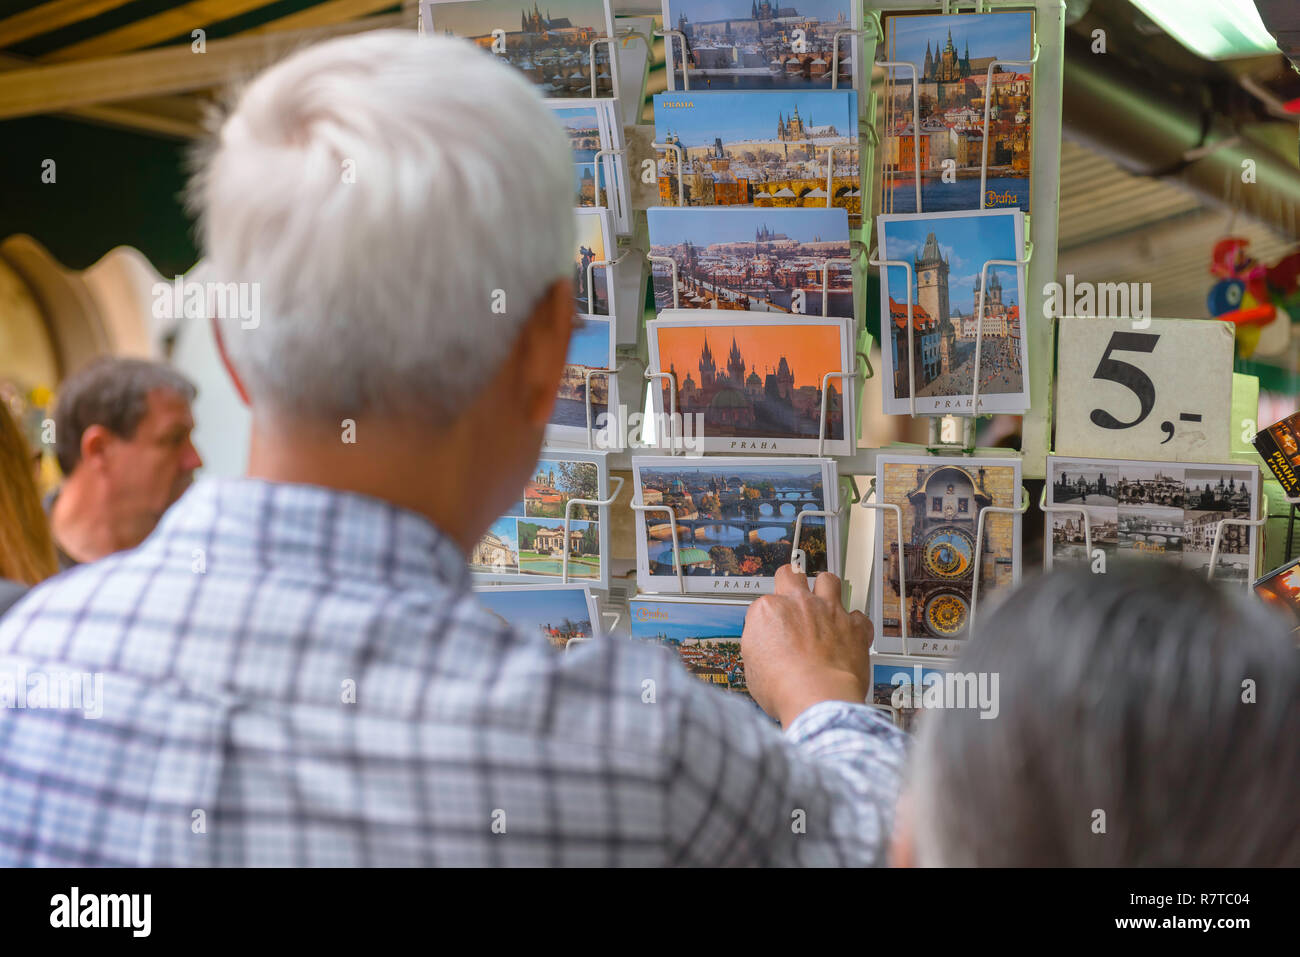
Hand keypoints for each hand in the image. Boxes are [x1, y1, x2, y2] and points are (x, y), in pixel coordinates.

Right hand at [741, 565, 872, 726]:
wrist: (818, 699)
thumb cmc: (784, 688)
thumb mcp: (752, 668)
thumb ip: (759, 647)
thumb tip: (763, 649)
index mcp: (768, 611)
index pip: (764, 602)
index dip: (768, 618)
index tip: (772, 628)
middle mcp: (799, 604)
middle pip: (792, 575)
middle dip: (792, 581)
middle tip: (794, 595)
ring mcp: (828, 611)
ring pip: (829, 580)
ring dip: (826, 589)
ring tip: (824, 602)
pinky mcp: (854, 626)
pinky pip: (858, 615)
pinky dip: (855, 624)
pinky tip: (849, 633)